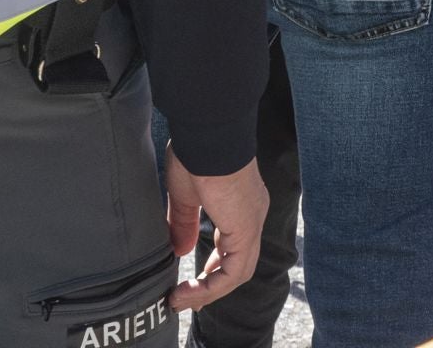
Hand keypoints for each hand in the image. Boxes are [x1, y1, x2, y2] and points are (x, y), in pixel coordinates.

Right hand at [165, 152, 270, 313]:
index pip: (233, 245)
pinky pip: (235, 270)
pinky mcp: (246, 228)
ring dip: (209, 291)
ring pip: (239, 271)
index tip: (191, 281)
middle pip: (238, 262)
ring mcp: (252, 221)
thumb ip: (185, 224)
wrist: (209, 133)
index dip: (213, 267)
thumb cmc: (196, 153)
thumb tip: (180, 251)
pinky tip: (190, 291)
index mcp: (240, 204)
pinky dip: (213, 286)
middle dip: (212, 285)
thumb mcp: (186, 195)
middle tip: (185, 298)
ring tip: (181, 299)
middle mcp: (252, 214)